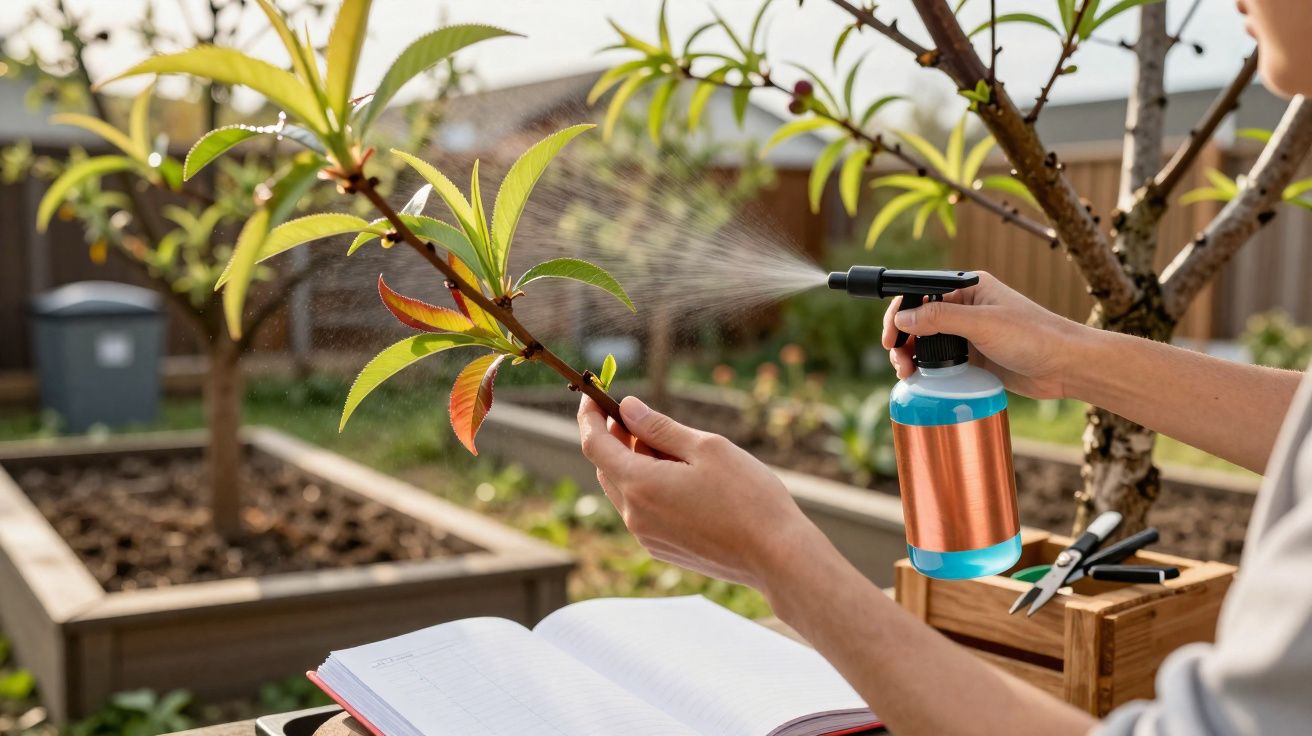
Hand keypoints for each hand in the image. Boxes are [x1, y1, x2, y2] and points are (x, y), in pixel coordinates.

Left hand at [576, 395, 826, 591]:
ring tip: (672, 448)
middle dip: (615, 438)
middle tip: (640, 417)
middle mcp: (635, 515)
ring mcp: (647, 537)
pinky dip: (647, 486)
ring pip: (624, 490)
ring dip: (634, 463)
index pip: (594, 444)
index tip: (593, 393)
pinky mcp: (662, 549)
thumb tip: (628, 408)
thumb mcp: (706, 448)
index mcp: (640, 485)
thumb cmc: (748, 496)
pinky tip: (681, 478)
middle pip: (607, 467)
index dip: (589, 416)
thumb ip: (659, 428)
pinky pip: (641, 510)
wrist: (776, 556)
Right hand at [881, 271, 1089, 399]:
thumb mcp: (983, 323)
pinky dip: (926, 370)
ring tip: (906, 373)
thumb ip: (940, 318)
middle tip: (898, 360)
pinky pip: (940, 362)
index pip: (919, 293)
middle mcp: (965, 307)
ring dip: (910, 356)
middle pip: (918, 320)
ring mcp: (968, 334)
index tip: (890, 336)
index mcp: (967, 287)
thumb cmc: (1034, 336)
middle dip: (902, 339)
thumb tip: (903, 319)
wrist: (1066, 366)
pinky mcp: (973, 358)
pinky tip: (920, 380)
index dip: (899, 313)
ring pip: (925, 343)